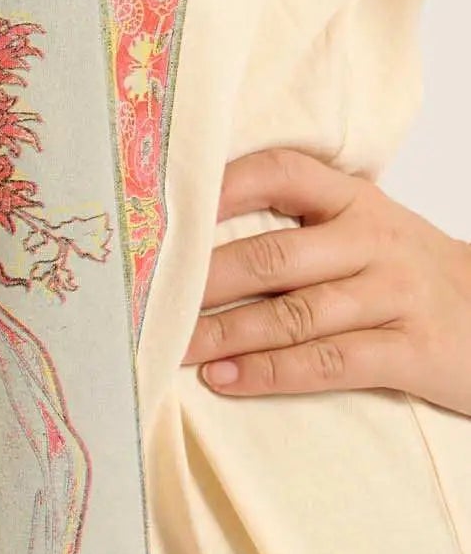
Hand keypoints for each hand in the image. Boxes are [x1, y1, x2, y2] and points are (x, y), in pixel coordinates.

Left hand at [182, 147, 470, 416]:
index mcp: (357, 202)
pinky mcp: (410, 352)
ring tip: (169, 346)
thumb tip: (195, 234)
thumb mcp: (368, 232)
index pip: (283, 173)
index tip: (163, 207)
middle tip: (142, 299)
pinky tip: (223, 380)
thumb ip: (302, 226)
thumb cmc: (410, 277)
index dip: (223, 186)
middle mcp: (374, 241)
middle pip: (273, 255)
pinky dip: (269, 373)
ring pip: (293, 315)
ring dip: (223, 333)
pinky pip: (328, 363)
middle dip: (201, 281)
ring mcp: (394, 296)